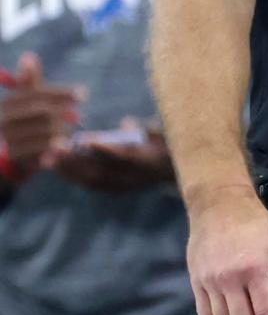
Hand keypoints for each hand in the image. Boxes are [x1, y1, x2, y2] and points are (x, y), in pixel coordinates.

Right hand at [0, 53, 82, 181]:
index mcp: (6, 104)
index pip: (38, 93)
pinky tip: (63, 149)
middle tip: (76, 117)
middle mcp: (3, 120)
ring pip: (45, 134)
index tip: (84, 94)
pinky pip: (41, 153)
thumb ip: (28, 82)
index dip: (63, 93)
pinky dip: (53, 151)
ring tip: (67, 134)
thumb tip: (29, 56)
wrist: (4, 157)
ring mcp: (7, 141)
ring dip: (61, 133)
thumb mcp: (22, 102)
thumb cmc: (18, 123)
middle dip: (63, 114)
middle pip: (44, 113)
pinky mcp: (14, 159)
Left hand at [49, 119, 175, 192]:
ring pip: (91, 180)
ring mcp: (122, 186)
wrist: (171, 169)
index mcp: (146, 163)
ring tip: (49, 158)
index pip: (122, 158)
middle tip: (54, 146)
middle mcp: (132, 179)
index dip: (103, 150)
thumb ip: (143, 130)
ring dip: (68, 169)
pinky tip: (58, 166)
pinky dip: (73, 175)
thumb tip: (126, 124)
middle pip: (99, 171)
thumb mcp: (159, 133)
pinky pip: (90, 184)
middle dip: (74, 159)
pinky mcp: (114, 190)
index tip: (84, 141)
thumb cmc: (162, 142)